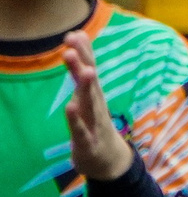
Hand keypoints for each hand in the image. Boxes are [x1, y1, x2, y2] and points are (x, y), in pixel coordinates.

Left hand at [63, 31, 132, 181]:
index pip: (89, 69)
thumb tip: (78, 41)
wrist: (109, 162)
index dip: (83, 52)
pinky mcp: (88, 142)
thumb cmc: (94, 126)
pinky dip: (76, 119)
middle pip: (90, 82)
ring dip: (86, 87)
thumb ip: (82, 72)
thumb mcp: (88, 98)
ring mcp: (94, 123)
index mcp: (93, 95)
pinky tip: (70, 108)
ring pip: (90, 103)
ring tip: (83, 71)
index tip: (75, 34)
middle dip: (83, 63)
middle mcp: (96, 105)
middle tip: (74, 46)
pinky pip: (81, 130)